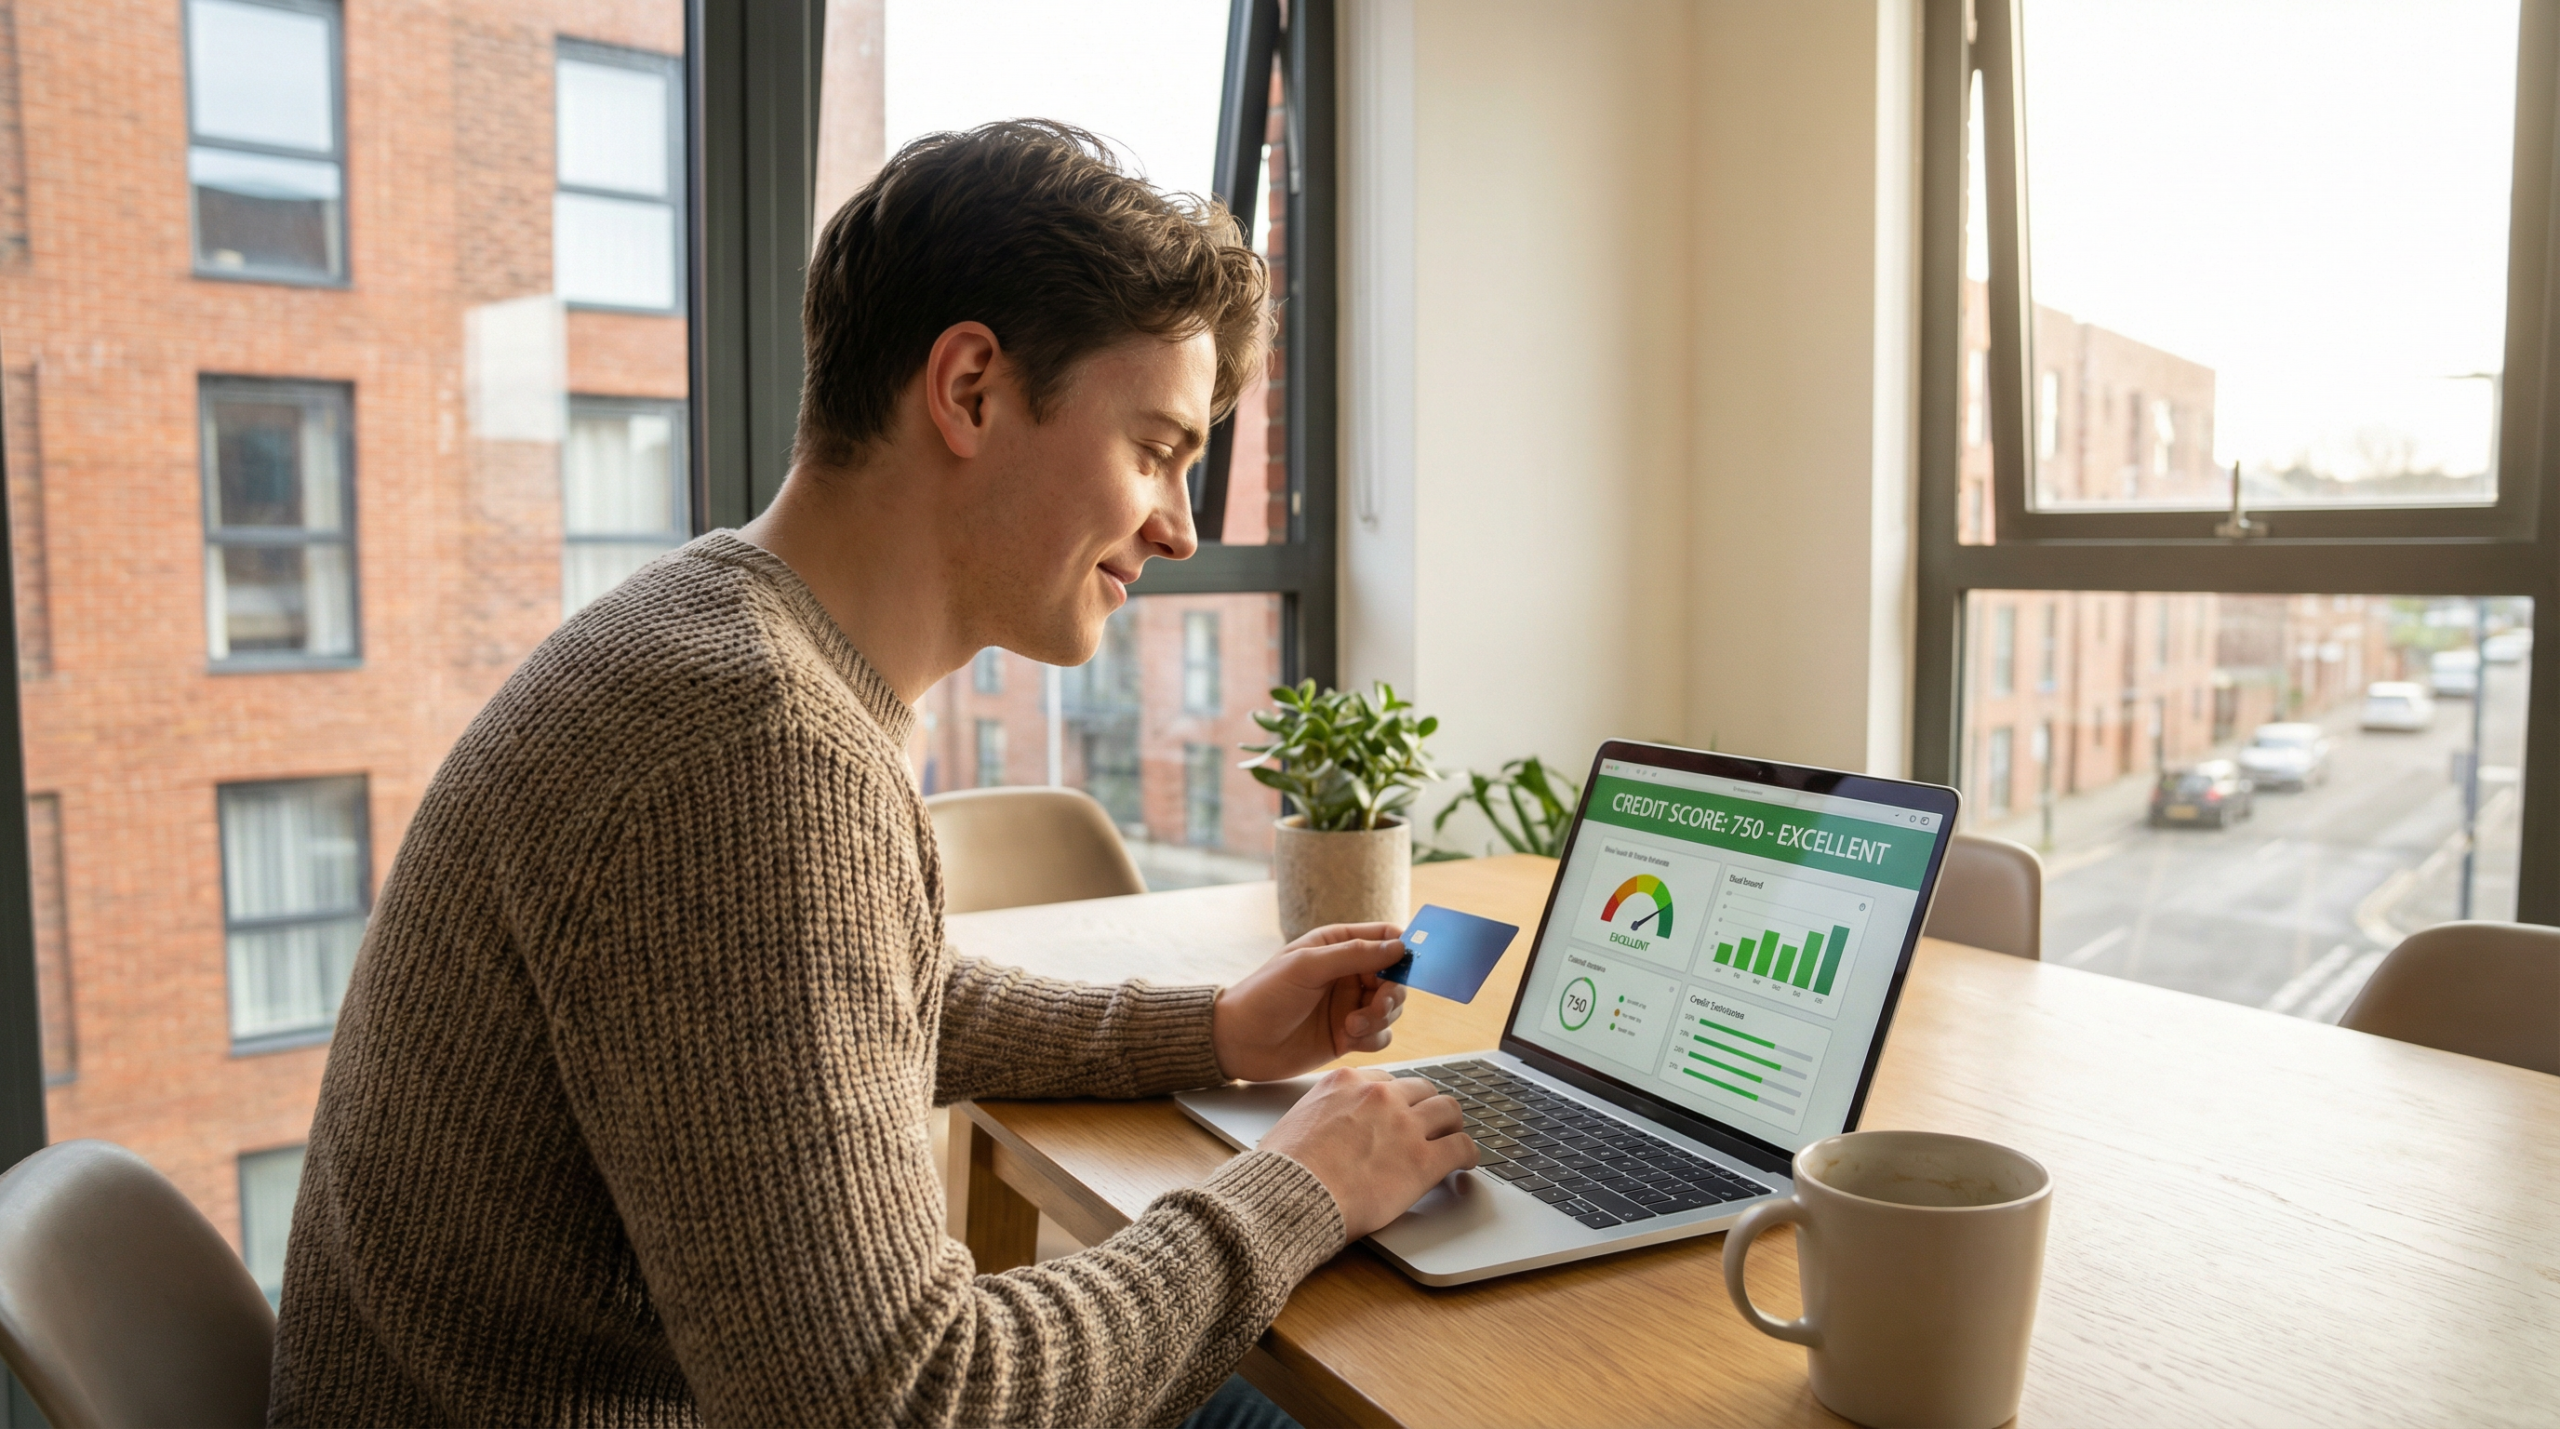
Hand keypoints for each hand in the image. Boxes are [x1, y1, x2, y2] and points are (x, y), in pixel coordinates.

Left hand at [1211, 922, 1409, 1082]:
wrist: (1239, 1042)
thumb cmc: (1265, 995)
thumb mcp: (1307, 966)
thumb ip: (1354, 955)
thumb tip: (1398, 946)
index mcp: (1337, 945)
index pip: (1385, 937)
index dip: (1402, 949)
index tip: (1409, 964)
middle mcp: (1348, 974)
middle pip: (1395, 978)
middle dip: (1392, 994)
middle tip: (1376, 1006)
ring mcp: (1349, 1005)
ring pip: (1391, 1009)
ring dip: (1380, 1018)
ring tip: (1352, 1026)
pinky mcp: (1348, 1035)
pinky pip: (1380, 1035)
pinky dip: (1373, 1037)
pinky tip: (1348, 1039)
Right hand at [1260, 1067, 1478, 1238]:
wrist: (1290, 1196)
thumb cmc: (1283, 1170)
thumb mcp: (1295, 1122)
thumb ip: (1321, 1114)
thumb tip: (1324, 1128)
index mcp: (1346, 1082)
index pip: (1387, 1081)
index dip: (1396, 1100)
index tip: (1399, 1113)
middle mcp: (1380, 1096)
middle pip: (1421, 1090)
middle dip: (1426, 1108)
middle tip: (1430, 1125)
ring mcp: (1404, 1125)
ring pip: (1448, 1110)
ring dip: (1452, 1125)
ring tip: (1453, 1138)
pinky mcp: (1422, 1159)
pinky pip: (1461, 1147)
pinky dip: (1468, 1154)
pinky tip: (1466, 1163)